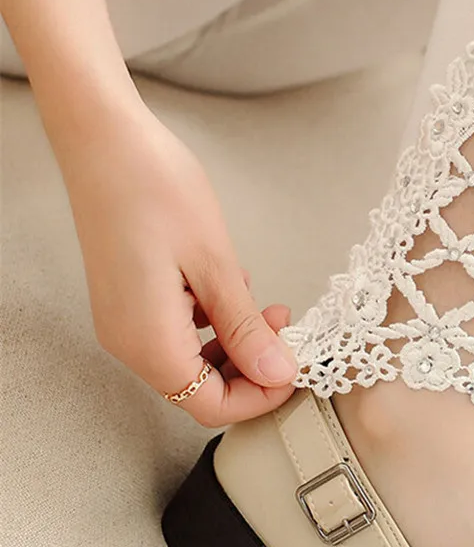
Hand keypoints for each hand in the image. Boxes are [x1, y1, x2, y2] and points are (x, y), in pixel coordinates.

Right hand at [61, 101, 297, 426]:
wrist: (104, 140)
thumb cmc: (155, 189)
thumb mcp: (214, 262)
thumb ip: (243, 326)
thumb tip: (275, 374)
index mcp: (147, 340)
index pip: (209, 406)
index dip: (258, 396)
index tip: (295, 367)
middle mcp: (129, 339)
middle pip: (199, 387)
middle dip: (251, 365)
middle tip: (286, 327)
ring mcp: (126, 318)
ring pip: (191, 358)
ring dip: (235, 340)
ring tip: (267, 304)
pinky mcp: (130, 297)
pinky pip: (178, 328)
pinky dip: (212, 318)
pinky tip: (230, 285)